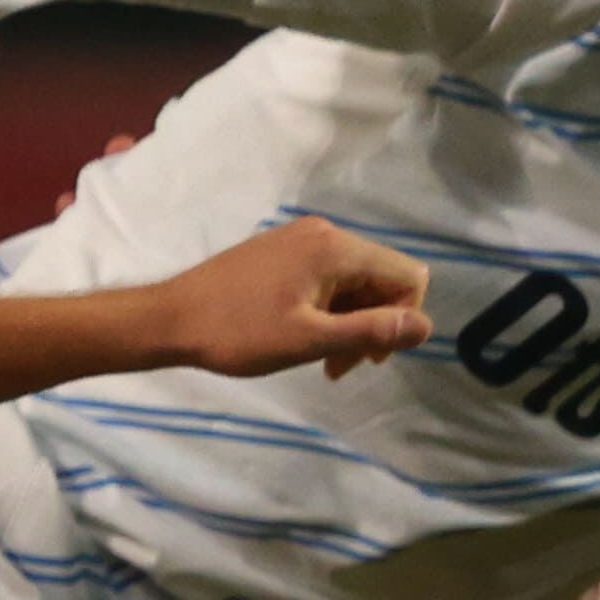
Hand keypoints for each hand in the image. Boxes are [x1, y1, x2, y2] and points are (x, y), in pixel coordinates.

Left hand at [142, 213, 429, 382]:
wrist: (172, 318)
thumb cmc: (239, 332)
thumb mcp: (310, 339)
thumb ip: (371, 331)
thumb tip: (427, 326)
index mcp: (336, 248)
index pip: (408, 277)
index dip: (402, 320)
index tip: (369, 356)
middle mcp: (325, 233)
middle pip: (382, 279)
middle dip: (374, 325)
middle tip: (340, 366)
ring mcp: (301, 239)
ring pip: (355, 283)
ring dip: (350, 324)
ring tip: (322, 360)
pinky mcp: (283, 252)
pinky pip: (328, 279)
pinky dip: (328, 312)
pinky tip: (303, 338)